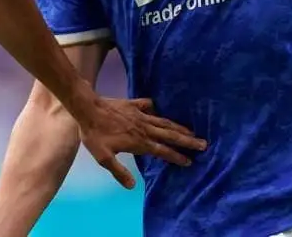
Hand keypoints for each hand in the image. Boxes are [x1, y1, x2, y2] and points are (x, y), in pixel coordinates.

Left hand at [76, 97, 206, 188]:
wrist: (88, 109)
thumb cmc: (95, 135)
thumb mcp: (104, 158)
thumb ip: (119, 171)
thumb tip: (132, 186)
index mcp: (139, 142)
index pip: (162, 151)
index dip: (176, 156)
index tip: (190, 161)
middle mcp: (144, 128)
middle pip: (169, 136)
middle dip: (187, 141)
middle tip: (203, 144)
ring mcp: (140, 115)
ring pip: (164, 122)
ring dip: (179, 127)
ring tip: (192, 131)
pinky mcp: (133, 104)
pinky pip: (149, 106)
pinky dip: (157, 109)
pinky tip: (160, 110)